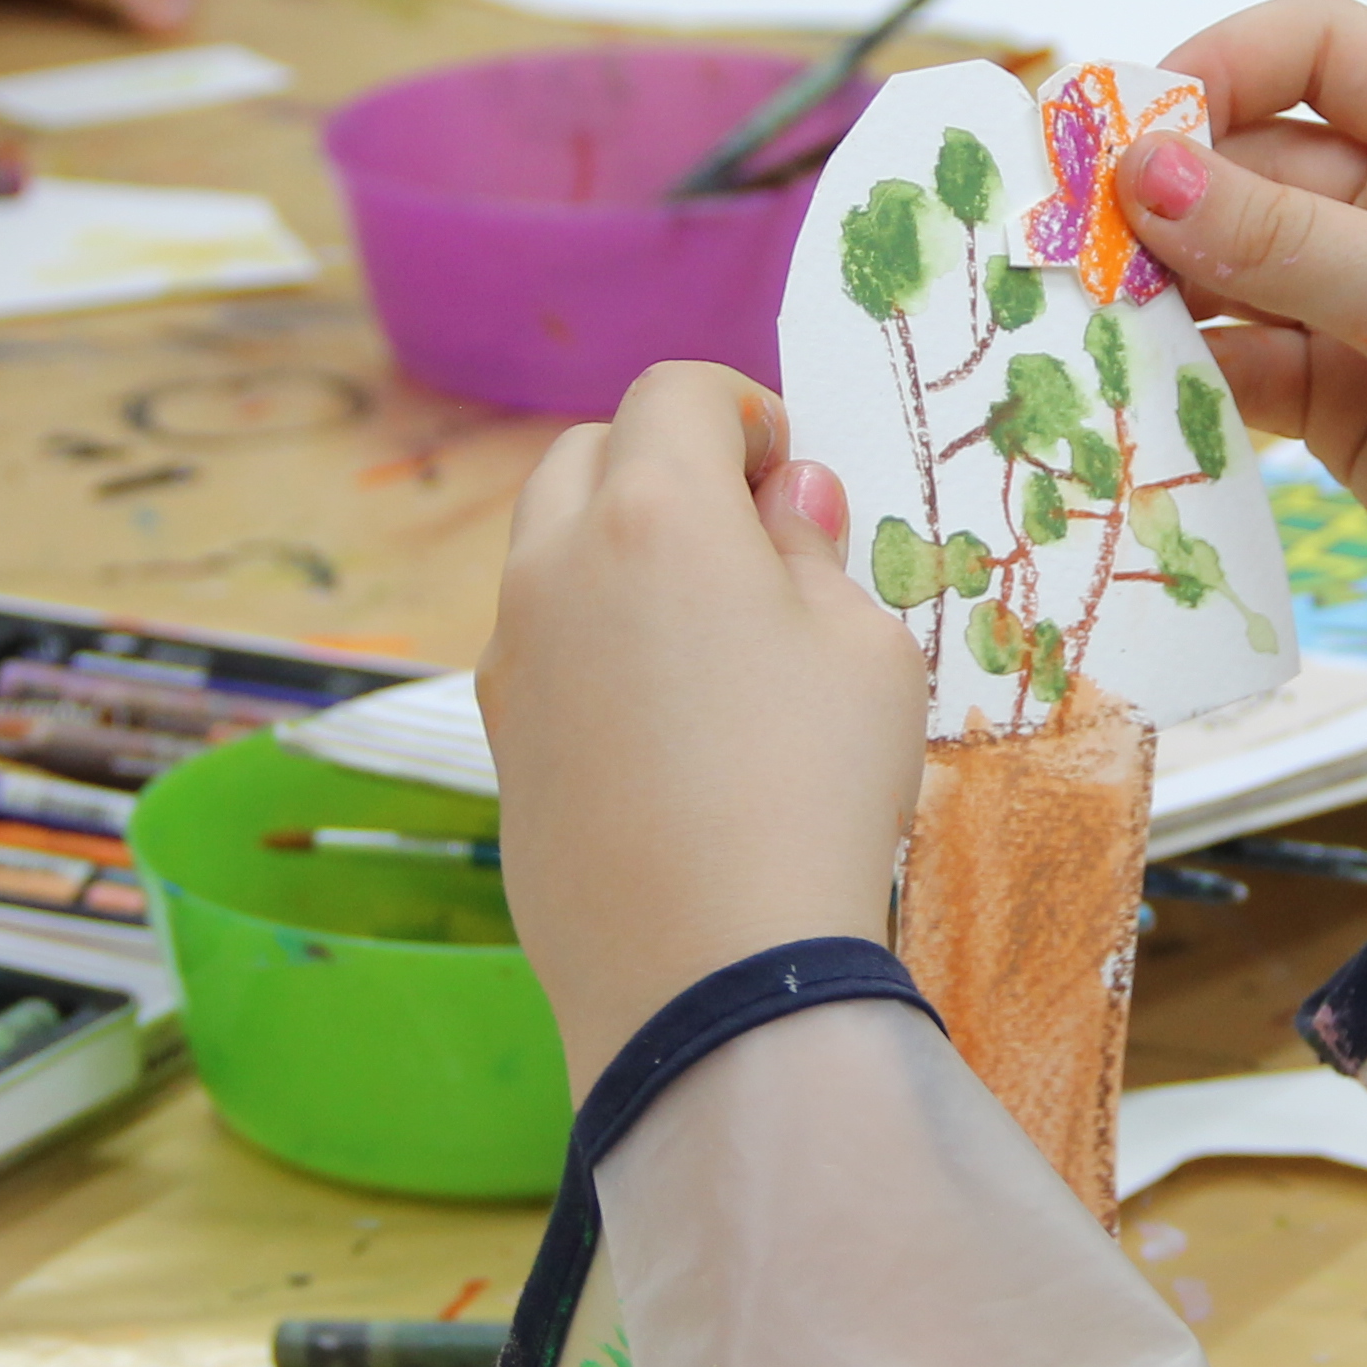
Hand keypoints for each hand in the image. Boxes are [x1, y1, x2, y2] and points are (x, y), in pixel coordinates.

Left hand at [482, 362, 928, 1089]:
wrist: (708, 973)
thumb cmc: (813, 791)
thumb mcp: (867, 652)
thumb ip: (815, 554)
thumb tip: (783, 500)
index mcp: (657, 513)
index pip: (676, 393)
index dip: (742, 410)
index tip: (787, 469)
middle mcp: (558, 564)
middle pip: (589, 453)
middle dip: (664, 462)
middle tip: (747, 534)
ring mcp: (512, 655)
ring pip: (547, 546)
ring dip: (616, 545)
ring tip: (704, 629)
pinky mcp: (499, 738)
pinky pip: (537, 640)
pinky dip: (589, 631)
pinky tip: (663, 715)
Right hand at [1128, 0, 1366, 688]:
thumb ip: (1283, 240)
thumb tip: (1141, 171)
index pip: (1324, 51)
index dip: (1228, 65)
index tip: (1137, 123)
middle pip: (1260, 161)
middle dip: (1170, 188)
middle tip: (1072, 226)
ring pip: (1236, 265)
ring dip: (1165, 281)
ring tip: (1086, 302)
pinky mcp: (1342, 403)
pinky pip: (1240, 360)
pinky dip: (1187, 366)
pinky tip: (1135, 376)